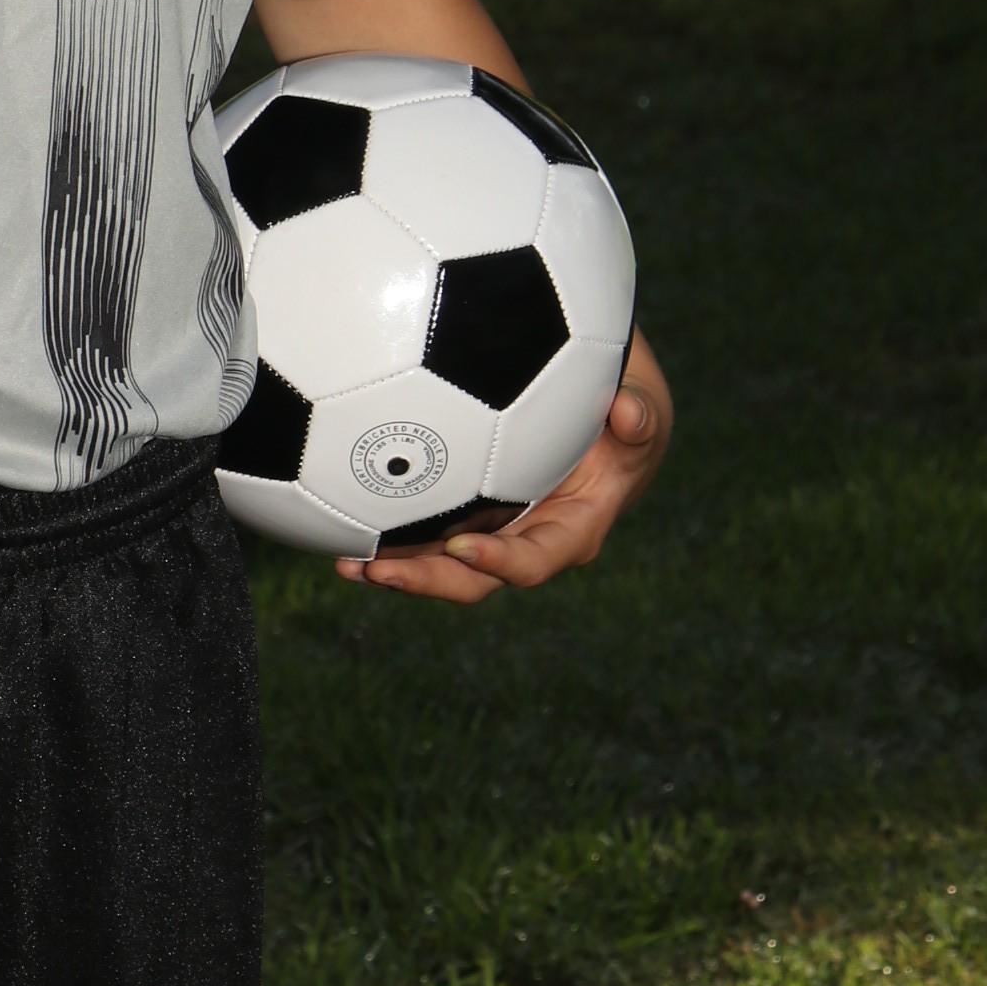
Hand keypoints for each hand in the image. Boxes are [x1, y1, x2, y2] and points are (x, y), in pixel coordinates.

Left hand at [339, 328, 671, 604]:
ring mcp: (493, 529)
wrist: (601, 406)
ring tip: (344, 561)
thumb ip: (641, 413)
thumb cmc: (626, 406)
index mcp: (573, 528)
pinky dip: (388, 532)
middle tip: (377, 569)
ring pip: (441, 564)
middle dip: (426, 580)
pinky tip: (342, 522)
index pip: (535, 560)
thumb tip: (628, 414)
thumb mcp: (644, 405)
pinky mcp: (465, 511)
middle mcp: (527, 539)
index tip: (460, 545)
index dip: (500, 562)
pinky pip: (424, 531)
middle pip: (475, 578)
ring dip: (394, 568)